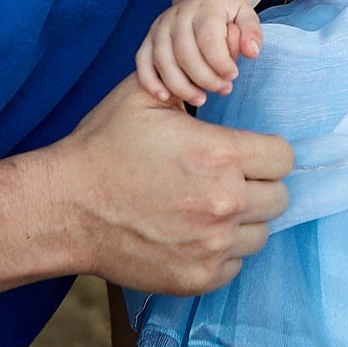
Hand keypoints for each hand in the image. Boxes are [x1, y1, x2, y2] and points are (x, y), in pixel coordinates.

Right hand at [52, 76, 292, 295]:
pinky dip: (221, 251)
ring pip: (260, 233)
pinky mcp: (197, 278)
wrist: (64, 209)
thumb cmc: (102, 149)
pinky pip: (234, 264)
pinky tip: (193, 234)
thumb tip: (222, 68)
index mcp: (219, 155)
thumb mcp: (144, 97)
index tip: (247, 154)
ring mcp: (211, 246)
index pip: (283, 158)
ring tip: (207, 208)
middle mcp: (224, 203)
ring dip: (242, 221)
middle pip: (279, 197)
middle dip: (258, 186)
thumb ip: (191, 83)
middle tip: (226, 181)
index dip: (267, 153)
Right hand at [137, 0, 260, 105]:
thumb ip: (251, 32)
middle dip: (205, 79)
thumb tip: (251, 52)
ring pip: (163, 61)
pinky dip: (150, 81)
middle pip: (185, 54)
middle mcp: (177, 16)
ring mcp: (159, 27)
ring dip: (180, 86)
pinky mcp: (148, 39)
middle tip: (223, 90)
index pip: (208, 39)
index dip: (220, 63)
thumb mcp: (245, 14)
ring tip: (200, 99)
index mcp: (204, 8)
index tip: (233, 76)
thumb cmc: (225, 12)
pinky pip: (142, 62)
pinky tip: (164, 97)